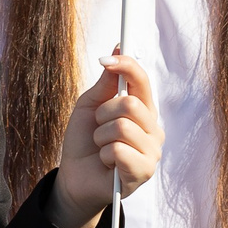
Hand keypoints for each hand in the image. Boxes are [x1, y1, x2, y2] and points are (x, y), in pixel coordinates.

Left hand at [51, 50, 161, 227]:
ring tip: (102, 148)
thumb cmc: (84, 141)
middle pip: (131, 104)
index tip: (106, 59)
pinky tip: (107, 164)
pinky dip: (104, 155)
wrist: (74, 178)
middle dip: (103, 113)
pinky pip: (119, 150)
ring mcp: (151, 151)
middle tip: (98, 127)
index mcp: (142, 109)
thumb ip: (106, 83)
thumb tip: (118, 49)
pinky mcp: (144, 171)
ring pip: (122, 127)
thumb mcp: (90, 106)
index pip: (142, 80)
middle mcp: (153, 129)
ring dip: (101, 137)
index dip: (126, 65)